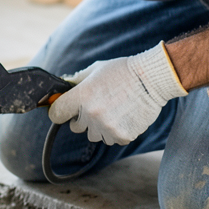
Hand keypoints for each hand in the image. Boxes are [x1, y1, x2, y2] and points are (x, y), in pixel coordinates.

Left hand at [48, 42, 186, 145]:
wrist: (151, 79)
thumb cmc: (122, 71)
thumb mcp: (95, 70)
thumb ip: (77, 81)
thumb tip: (62, 86)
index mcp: (82, 95)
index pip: (56, 114)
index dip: (59, 112)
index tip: (64, 111)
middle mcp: (91, 114)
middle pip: (75, 127)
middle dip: (82, 118)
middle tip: (98, 106)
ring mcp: (106, 127)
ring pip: (94, 135)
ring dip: (100, 126)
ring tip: (114, 110)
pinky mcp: (121, 135)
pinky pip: (112, 139)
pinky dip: (116, 131)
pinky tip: (125, 116)